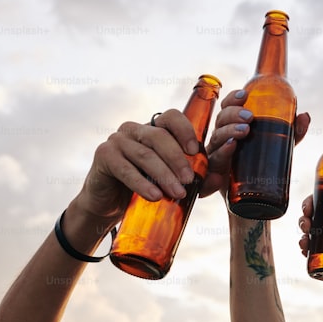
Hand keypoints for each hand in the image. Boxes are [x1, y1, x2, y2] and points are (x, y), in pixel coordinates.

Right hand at [73, 110, 200, 221]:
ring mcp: (117, 140)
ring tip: (177, 193)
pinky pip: (125, 168)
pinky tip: (154, 196)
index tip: (195, 150)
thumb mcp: (173, 181)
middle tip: (189, 180)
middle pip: (159, 136)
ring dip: (163, 174)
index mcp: (155, 129)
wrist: (110, 204)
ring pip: (145, 154)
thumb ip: (197, 179)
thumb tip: (219, 179)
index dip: (184, 130)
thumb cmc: (146, 187)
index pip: (171, 117)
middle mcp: (135, 129)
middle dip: (177, 159)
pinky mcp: (103, 155)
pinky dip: (142, 183)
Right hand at [204, 89, 310, 197]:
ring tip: (244, 131)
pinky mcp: (214, 175)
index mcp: (232, 128)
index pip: (227, 108)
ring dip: (228, 132)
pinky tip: (230, 147)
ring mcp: (216, 156)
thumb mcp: (280, 147)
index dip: (233, 99)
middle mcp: (221, 139)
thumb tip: (305, 116)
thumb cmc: (262, 166)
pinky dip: (221, 154)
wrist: (252, 201)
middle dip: (233, 115)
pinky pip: (213, 162)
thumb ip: (292, 132)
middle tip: (250, 117)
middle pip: (221, 120)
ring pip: (216, 139)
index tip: (245, 94)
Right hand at [298, 191, 322, 275]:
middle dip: (304, 221)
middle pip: (312, 219)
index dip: (310, 203)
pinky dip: (310, 255)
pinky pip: (319, 256)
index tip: (307, 209)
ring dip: (305, 239)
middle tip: (306, 225)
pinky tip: (306, 253)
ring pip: (312, 237)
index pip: (321, 200)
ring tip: (305, 243)